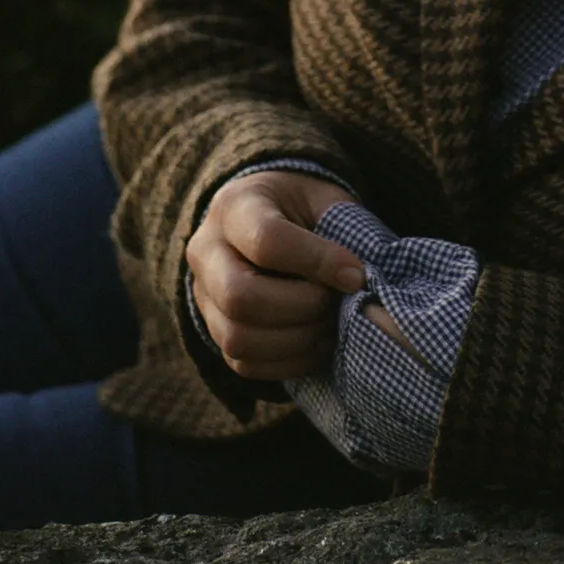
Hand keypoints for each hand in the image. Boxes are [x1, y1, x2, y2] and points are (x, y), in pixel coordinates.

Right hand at [186, 170, 366, 380]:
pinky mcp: (214, 331)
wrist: (264, 218)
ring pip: (238, 338)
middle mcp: (207, 253)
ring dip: (297, 340)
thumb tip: (359, 284)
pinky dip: (289, 361)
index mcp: (235, 207)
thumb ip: (341, 232)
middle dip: (302, 307)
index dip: (318, 262)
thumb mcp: (321, 199)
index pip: (267, 241)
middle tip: (336, 302)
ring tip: (330, 323)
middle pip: (240, 297)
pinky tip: (316, 341)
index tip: (357, 275)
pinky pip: (245, 363)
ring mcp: (203, 296)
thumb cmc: (301, 208)